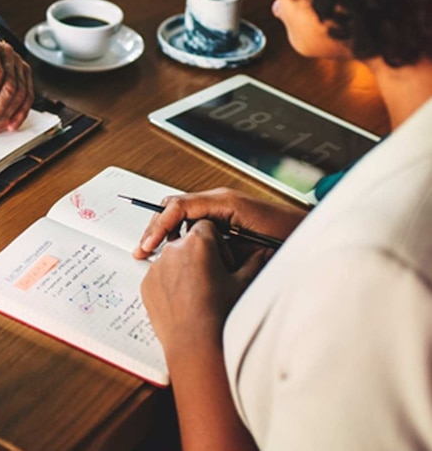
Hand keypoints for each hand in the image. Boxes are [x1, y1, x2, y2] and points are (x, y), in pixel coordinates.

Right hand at [135, 187, 305, 259]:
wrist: (312, 236)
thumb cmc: (290, 236)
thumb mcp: (251, 244)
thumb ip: (220, 242)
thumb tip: (190, 247)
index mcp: (223, 201)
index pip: (178, 206)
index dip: (159, 225)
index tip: (148, 245)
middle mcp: (219, 200)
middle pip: (173, 207)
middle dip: (155, 227)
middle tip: (142, 250)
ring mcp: (221, 208)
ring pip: (180, 215)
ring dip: (165, 233)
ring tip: (151, 252)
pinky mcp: (224, 219)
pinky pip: (193, 223)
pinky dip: (179, 236)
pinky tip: (174, 253)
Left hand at [141, 220, 271, 358]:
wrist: (196, 344)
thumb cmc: (220, 314)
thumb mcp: (243, 284)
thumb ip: (254, 262)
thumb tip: (265, 251)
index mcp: (198, 242)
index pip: (206, 226)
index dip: (217, 242)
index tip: (222, 260)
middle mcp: (173, 250)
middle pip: (187, 241)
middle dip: (199, 254)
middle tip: (212, 277)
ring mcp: (157, 267)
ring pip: (172, 259)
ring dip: (183, 268)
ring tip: (198, 292)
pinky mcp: (147, 284)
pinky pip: (160, 276)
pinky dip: (170, 283)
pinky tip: (184, 301)